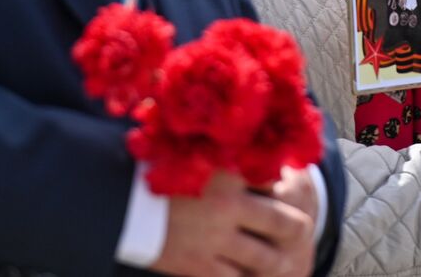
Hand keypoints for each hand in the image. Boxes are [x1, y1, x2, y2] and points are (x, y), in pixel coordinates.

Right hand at [152, 170, 314, 276]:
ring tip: (288, 262)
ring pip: (265, 258)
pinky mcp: (200, 266)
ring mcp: (216, 239)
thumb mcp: (197, 154)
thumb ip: (229, 156)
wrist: (117, 203)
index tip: (289, 192)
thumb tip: (264, 157)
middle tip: (303, 229)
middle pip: (283, 222)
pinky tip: (252, 276)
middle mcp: (229, 206)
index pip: (275, 182)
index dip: (284, 188)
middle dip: (297, 229)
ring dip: (279, 261)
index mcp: (230, 173)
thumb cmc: (156, 172)